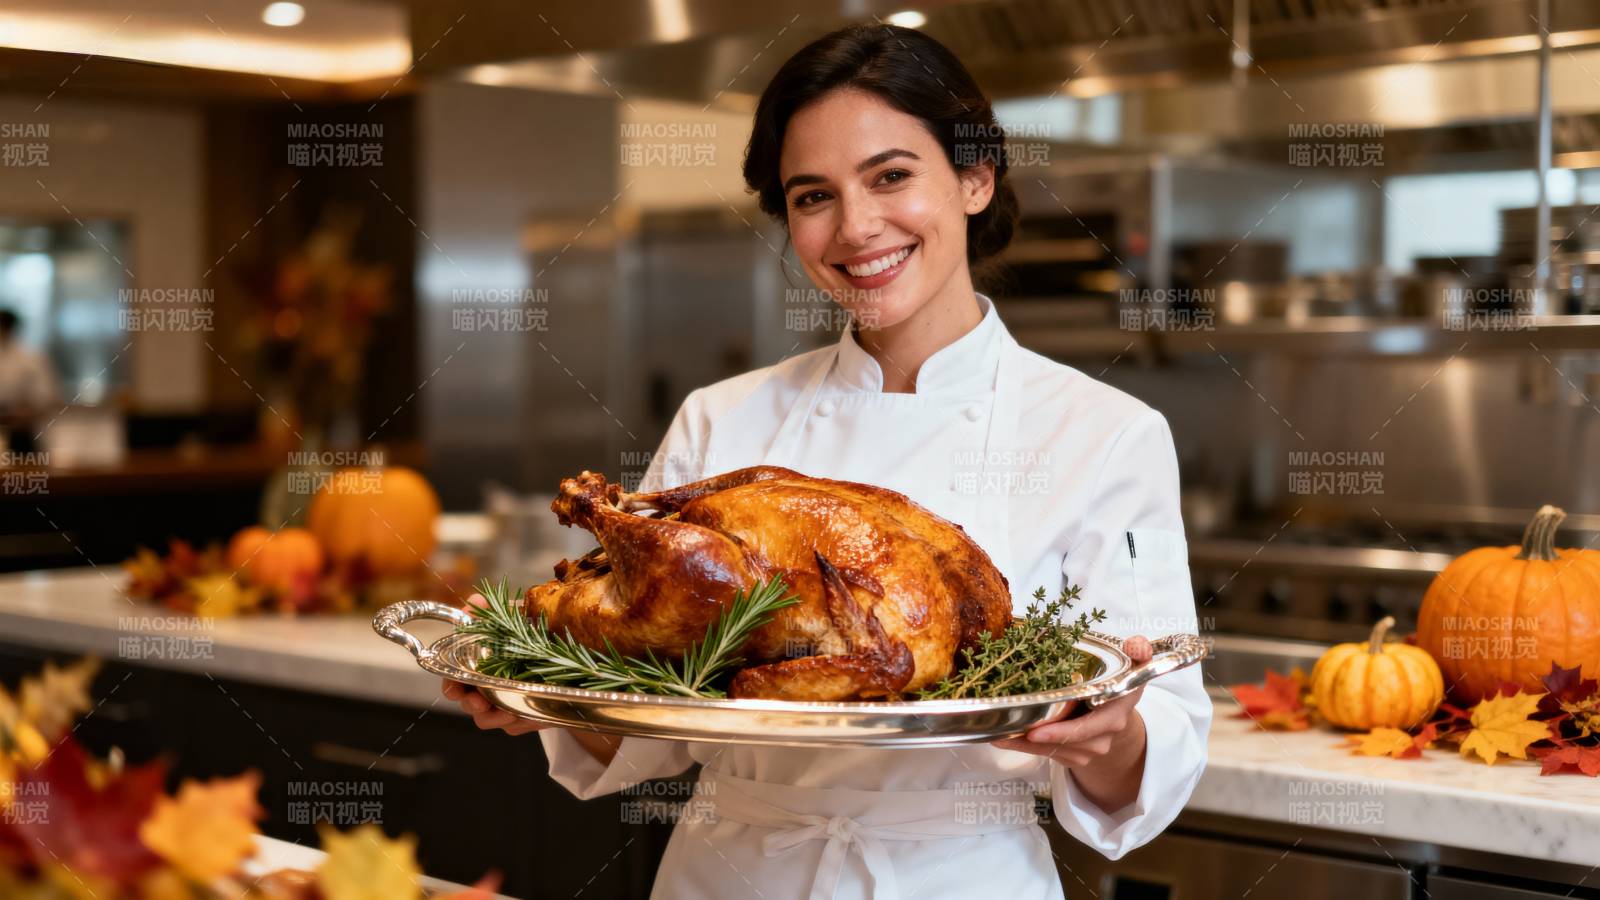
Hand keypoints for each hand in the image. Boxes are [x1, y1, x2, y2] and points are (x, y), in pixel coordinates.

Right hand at [440, 591, 548, 736]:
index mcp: (481, 664)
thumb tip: (474, 601)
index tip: (454, 689)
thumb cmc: (538, 634)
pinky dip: (520, 721)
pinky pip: (515, 726)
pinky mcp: (525, 715)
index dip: (451, 685)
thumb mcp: (518, 617)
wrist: (573, 657)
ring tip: (509, 710)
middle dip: (472, 705)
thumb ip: (493, 612)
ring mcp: (505, 703)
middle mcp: (489, 686)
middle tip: (480, 701)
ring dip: (495, 716)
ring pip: (488, 719)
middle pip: (468, 704)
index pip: (456, 679)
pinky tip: (530, 714)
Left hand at [991, 635, 1151, 770]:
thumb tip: (1137, 646)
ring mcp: (1091, 748)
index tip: (1037, 731)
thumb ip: (1138, 649)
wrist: (1119, 711)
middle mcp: (1106, 733)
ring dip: (1024, 744)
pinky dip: (1025, 747)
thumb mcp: (1132, 662)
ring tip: (996, 734)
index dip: (1065, 731)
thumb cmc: (1118, 681)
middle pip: (1067, 742)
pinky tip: (1004, 738)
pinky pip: (1048, 755)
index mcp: (1118, 708)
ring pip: (1054, 750)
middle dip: (1034, 739)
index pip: (1092, 726)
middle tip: (1004, 730)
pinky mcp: (1075, 755)